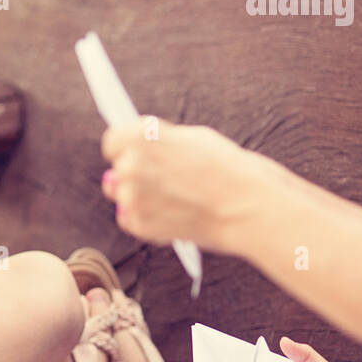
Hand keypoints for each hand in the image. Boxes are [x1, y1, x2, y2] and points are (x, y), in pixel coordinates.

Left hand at [99, 118, 276, 252]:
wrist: (248, 206)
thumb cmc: (228, 168)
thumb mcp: (194, 138)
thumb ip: (160, 142)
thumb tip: (137, 152)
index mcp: (140, 137)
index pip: (113, 141)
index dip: (127, 148)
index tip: (138, 154)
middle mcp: (130, 165)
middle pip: (118, 170)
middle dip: (137, 175)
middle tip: (167, 180)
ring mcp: (132, 197)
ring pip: (124, 197)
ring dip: (142, 199)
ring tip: (176, 199)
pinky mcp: (140, 224)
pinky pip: (131, 220)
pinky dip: (147, 220)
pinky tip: (173, 215)